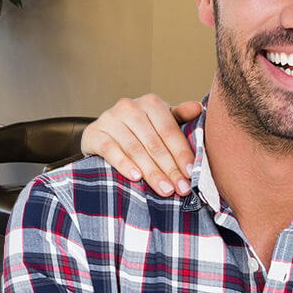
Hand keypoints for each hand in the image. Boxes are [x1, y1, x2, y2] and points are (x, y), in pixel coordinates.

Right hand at [81, 94, 201, 195]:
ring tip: (164, 189)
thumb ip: (180, 116)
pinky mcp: (94, 133)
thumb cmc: (139, 129)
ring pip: (135, 149)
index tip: (191, 174)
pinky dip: (124, 164)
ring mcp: (110, 119)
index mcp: (150, 103)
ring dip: (151, 171)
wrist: (103, 133)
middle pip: (154, 143)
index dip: (181, 153)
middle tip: (180, 188)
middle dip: (169, 168)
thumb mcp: (161, 122)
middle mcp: (129, 107)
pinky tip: (136, 177)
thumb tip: (199, 108)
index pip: (169, 131)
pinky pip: (110, 150)